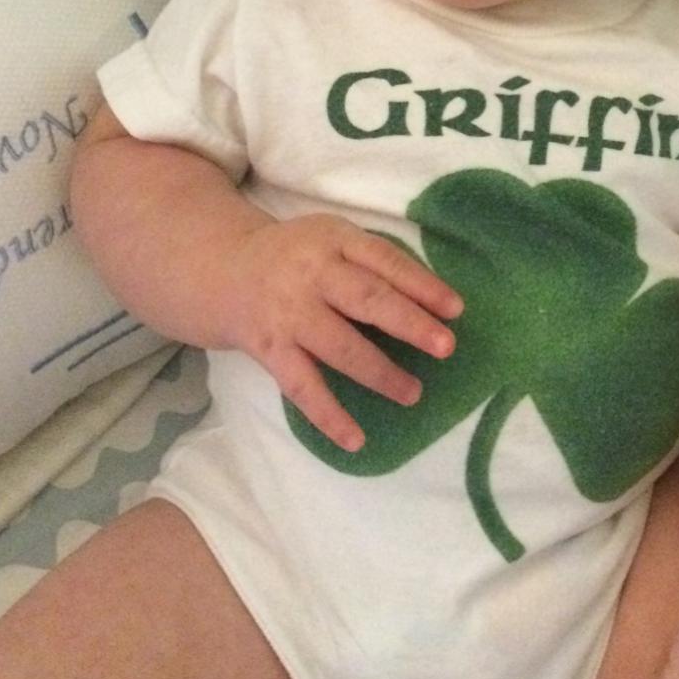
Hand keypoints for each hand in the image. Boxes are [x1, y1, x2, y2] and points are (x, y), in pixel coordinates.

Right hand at [227, 213, 461, 450]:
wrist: (222, 269)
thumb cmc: (298, 257)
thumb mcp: (332, 239)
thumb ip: (372, 263)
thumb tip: (434, 304)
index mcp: (333, 239)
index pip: (384, 260)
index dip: (421, 284)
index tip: (456, 309)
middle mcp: (311, 273)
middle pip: (365, 299)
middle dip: (409, 324)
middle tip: (446, 347)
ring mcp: (288, 313)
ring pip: (339, 346)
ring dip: (379, 372)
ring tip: (413, 393)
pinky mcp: (270, 349)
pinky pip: (302, 386)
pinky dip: (329, 416)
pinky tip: (356, 440)